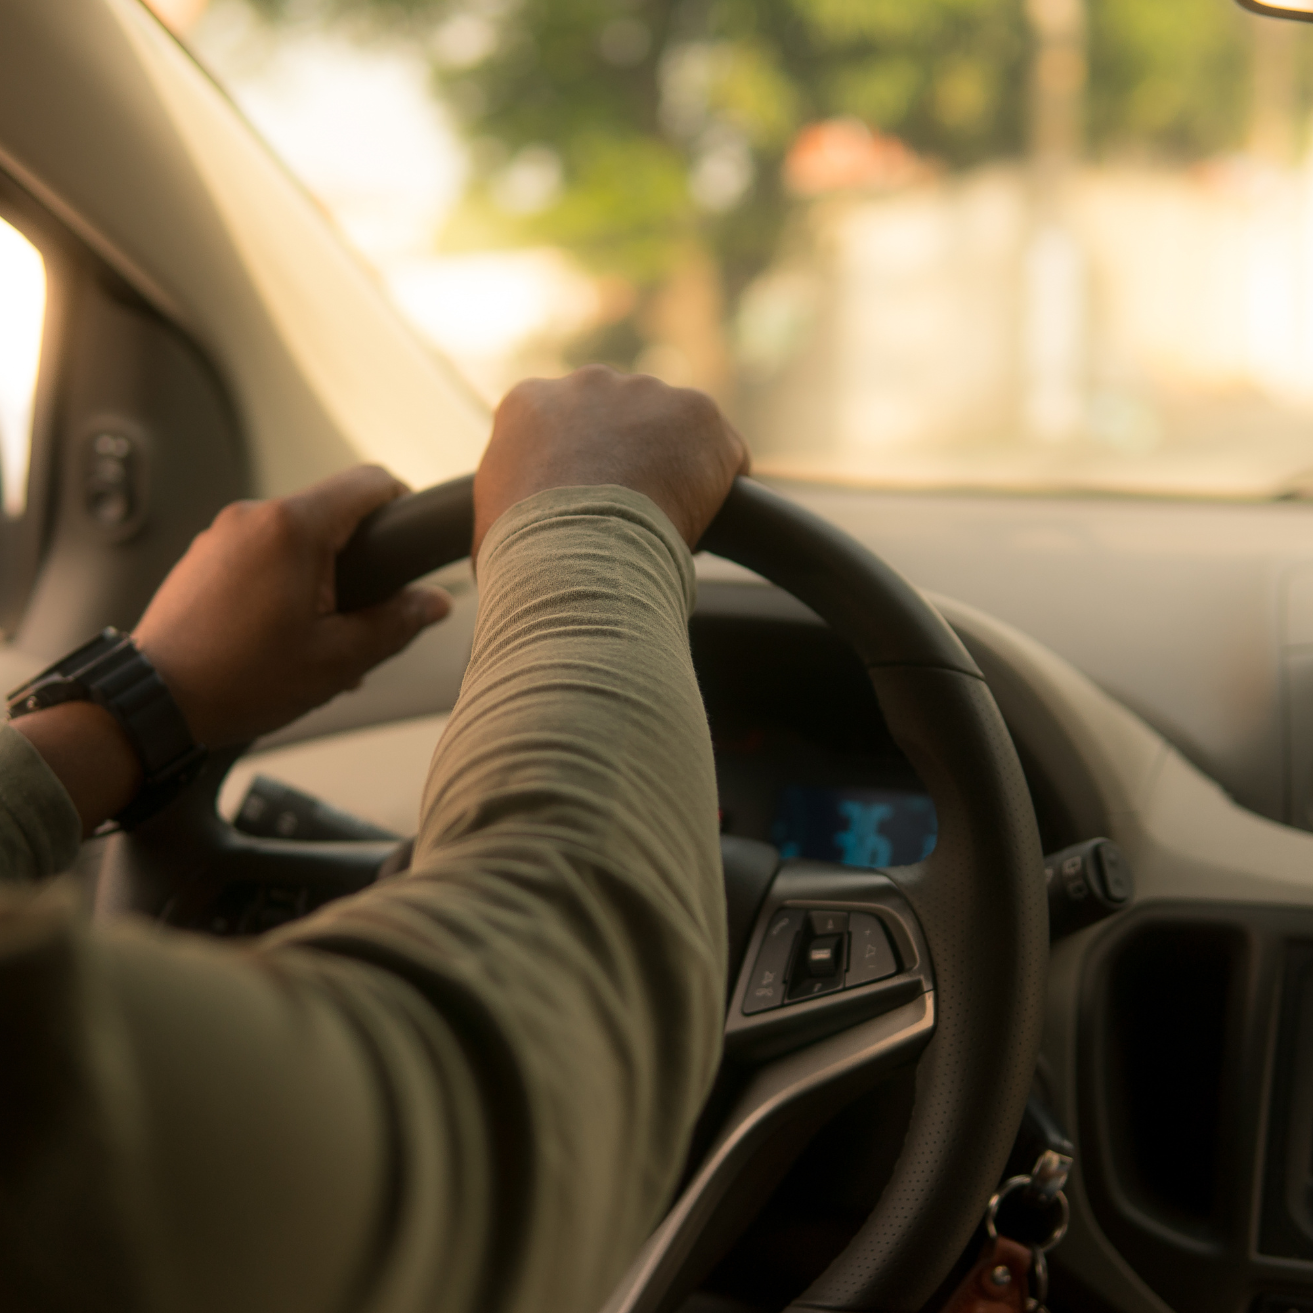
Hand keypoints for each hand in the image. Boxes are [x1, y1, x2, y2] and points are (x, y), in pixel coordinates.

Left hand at [134, 465, 449, 746]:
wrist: (154, 703)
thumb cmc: (240, 681)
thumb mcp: (339, 659)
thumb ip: (397, 622)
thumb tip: (434, 602)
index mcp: (294, 528)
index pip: (370, 482)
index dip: (403, 504)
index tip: (410, 541)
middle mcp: (255, 516)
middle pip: (332, 512)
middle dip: (357, 559)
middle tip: (362, 614)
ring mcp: (222, 533)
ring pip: (296, 536)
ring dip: (319, 576)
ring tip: (316, 637)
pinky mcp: (204, 555)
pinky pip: (261, 553)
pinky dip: (283, 582)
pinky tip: (281, 636)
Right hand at [473, 365, 749, 560]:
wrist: (574, 554)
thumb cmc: (523, 556)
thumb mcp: (490, 526)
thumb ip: (507, 510)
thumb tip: (509, 548)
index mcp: (529, 403)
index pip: (564, 429)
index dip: (583, 473)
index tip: (590, 510)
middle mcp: (587, 383)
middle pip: (622, 420)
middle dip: (631, 461)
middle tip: (632, 518)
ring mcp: (646, 392)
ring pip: (673, 432)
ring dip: (675, 470)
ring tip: (666, 526)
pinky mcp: (698, 412)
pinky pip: (722, 452)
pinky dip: (720, 487)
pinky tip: (705, 523)